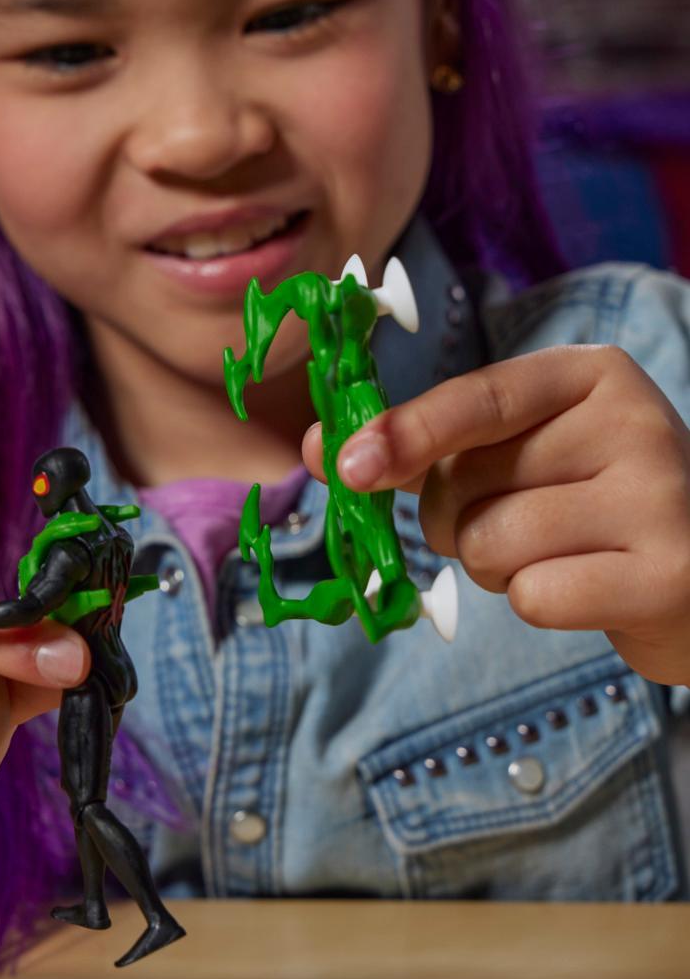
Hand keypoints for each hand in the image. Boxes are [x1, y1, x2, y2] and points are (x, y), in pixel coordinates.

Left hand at [302, 345, 689, 683]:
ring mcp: (659, 499)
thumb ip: (423, 448)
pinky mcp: (669, 575)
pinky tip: (589, 584)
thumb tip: (322, 451)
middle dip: (459, 519)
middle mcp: (633, 423)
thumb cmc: (585, 502)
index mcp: (589, 377)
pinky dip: (538, 601)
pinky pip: (534, 596)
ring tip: (557, 551)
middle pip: (465, 484)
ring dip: (495, 566)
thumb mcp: (516, 452)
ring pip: (490, 545)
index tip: (344, 466)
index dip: (403, 433)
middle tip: (522, 518)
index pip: (476, 398)